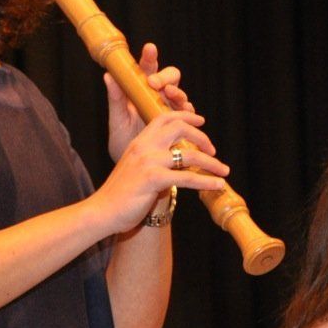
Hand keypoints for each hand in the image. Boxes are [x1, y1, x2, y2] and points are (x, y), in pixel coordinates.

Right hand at [92, 106, 229, 231]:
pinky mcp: (154, 179)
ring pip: (190, 155)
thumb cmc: (119, 194)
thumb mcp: (134, 168)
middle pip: (180, 128)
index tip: (201, 121)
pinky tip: (218, 185)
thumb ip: (152, 159)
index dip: (186, 117)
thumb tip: (176, 160)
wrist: (103, 210)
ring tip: (224, 171)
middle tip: (213, 150)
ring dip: (212, 163)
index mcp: (139, 142)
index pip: (164, 118)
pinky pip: (187, 178)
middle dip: (202, 137)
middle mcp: (144, 147)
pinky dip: (206, 181)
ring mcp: (149, 162)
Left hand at [104, 43, 193, 160]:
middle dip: (165, 77)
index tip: (149, 49)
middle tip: (156, 84)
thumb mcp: (117, 119)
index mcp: (140, 90)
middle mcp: (158, 96)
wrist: (135, 167)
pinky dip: (188, 111)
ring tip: (170, 95)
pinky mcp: (180, 123)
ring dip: (178, 93)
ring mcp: (170, 108)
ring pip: (180, 94)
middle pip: (170, 77)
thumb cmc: (122, 140)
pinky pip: (188, 114)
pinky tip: (186, 112)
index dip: (149, 57)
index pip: (146, 68)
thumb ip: (115, 98)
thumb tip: (108, 75)